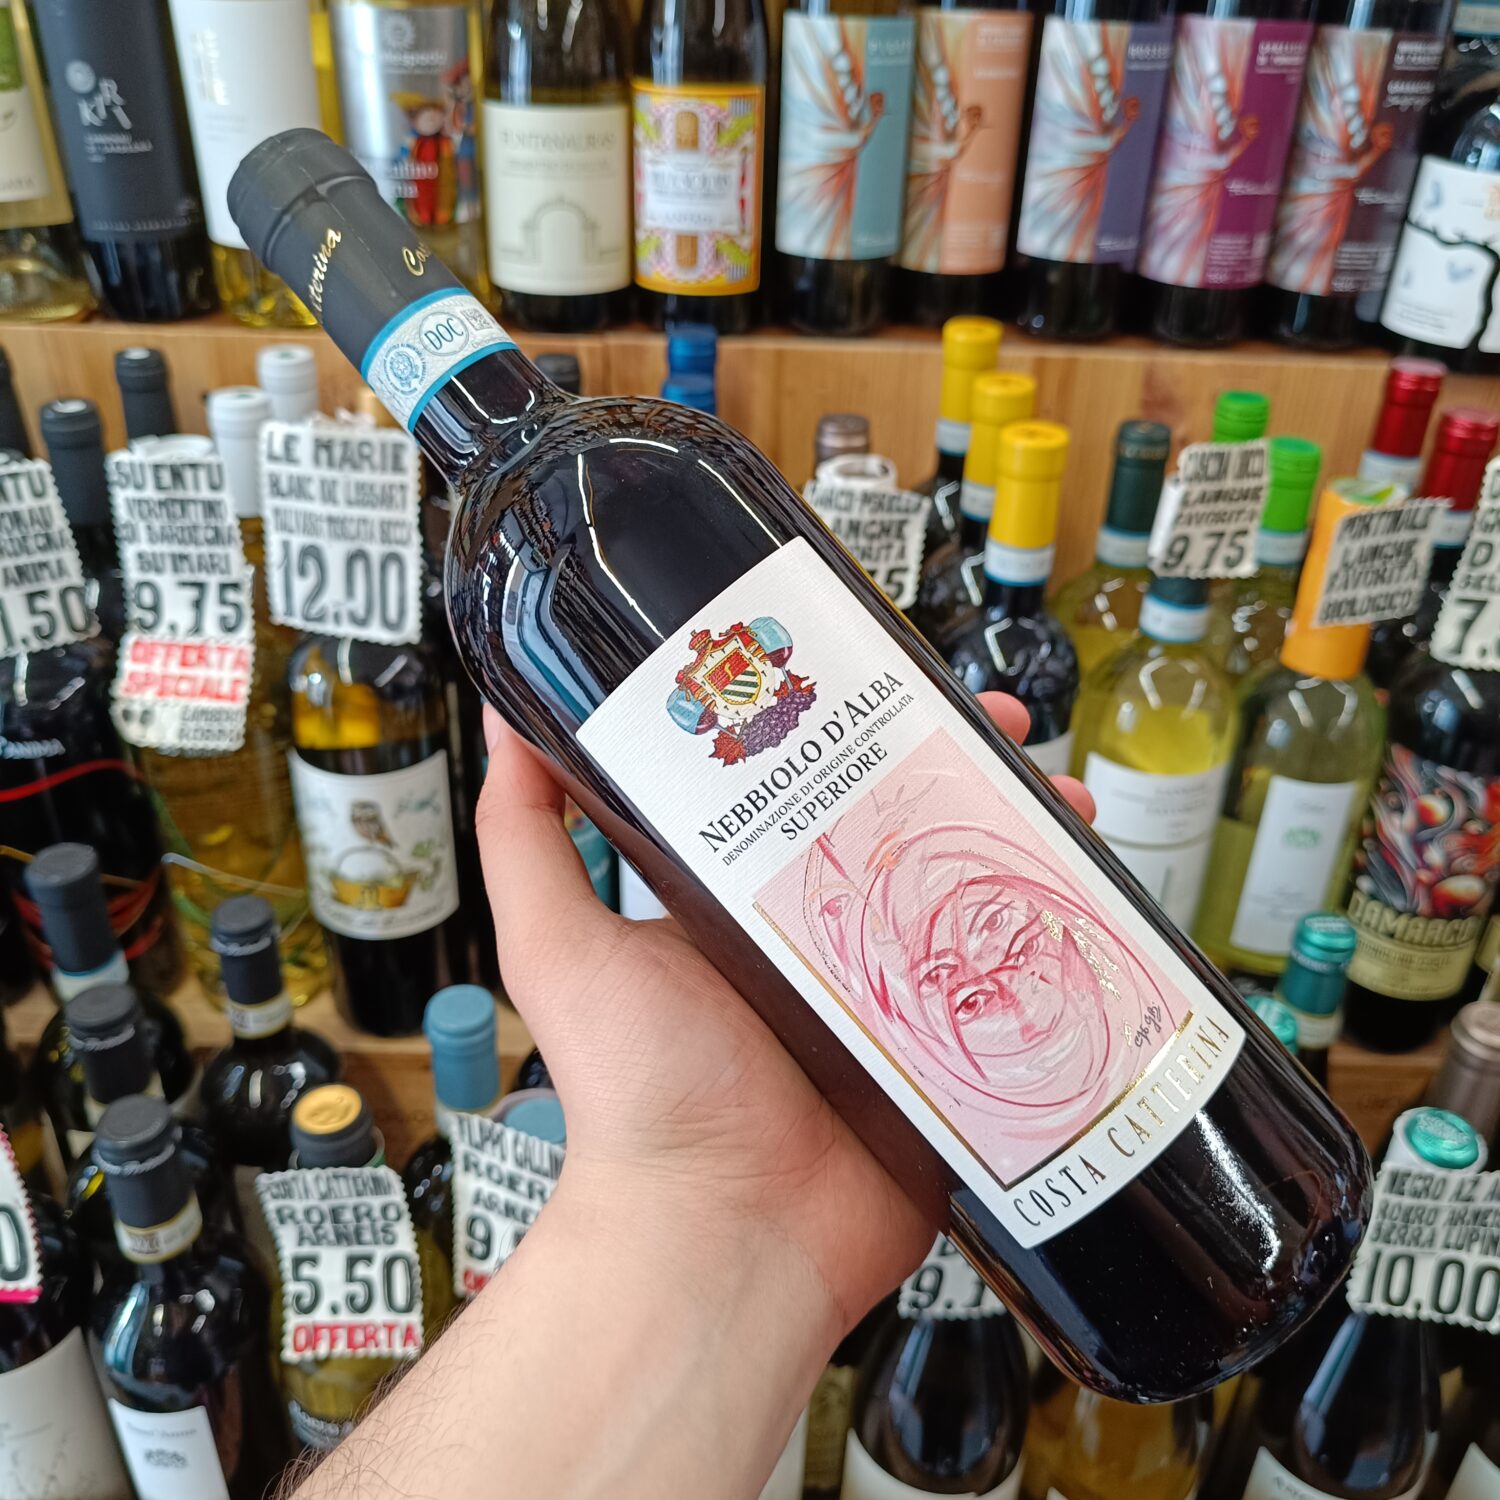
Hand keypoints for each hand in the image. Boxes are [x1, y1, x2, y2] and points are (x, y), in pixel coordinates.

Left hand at [478, 692, 1095, 1342]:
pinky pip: (1011, 983)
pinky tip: (1088, 891)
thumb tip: (503, 724)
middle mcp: (824, 937)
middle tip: (1005, 726)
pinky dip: (1054, 935)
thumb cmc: (634, 1096)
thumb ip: (526, 839)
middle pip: (911, 824)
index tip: (890, 675)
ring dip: (1024, 833)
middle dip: (964, 765)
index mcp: (748, 900)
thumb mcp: (563, 947)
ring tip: (1064, 795)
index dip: (854, 727)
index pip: (811, 786)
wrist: (718, 1233)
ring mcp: (894, 995)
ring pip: (974, 890)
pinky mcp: (947, 1053)